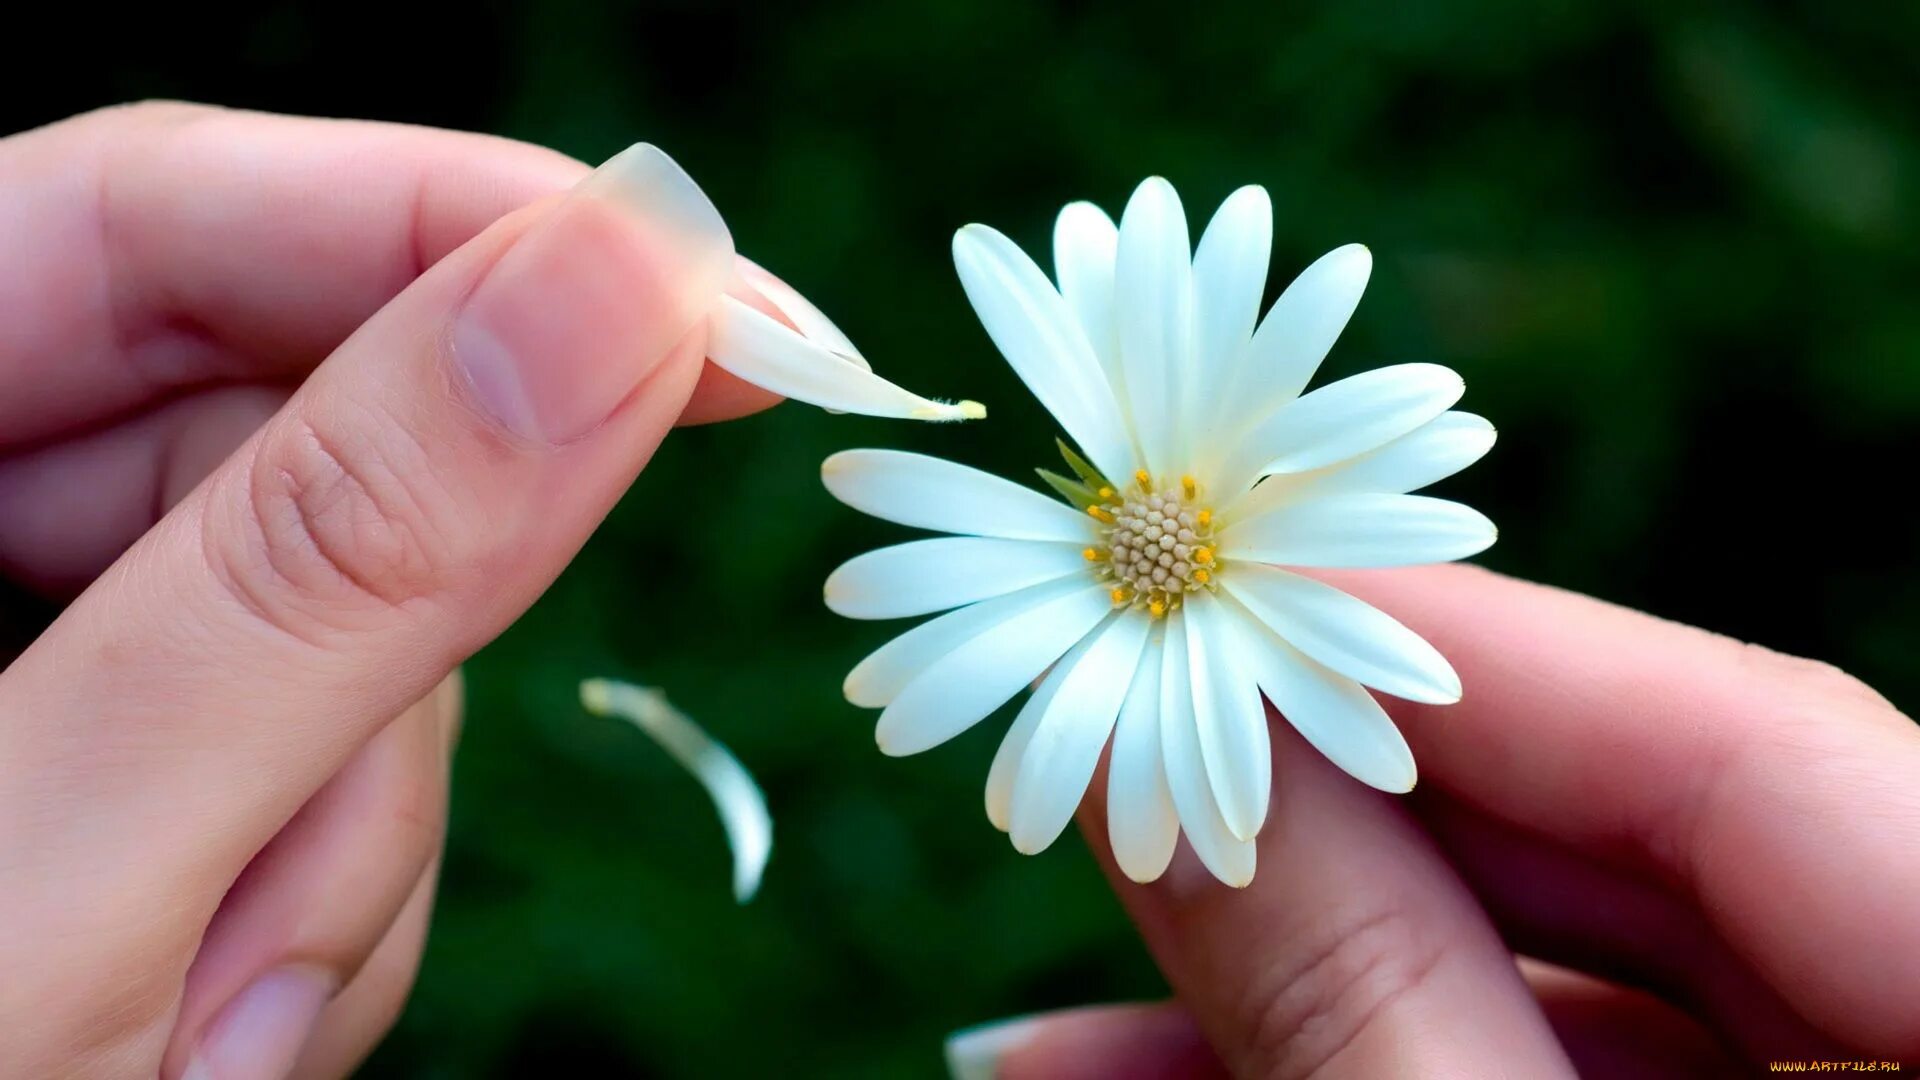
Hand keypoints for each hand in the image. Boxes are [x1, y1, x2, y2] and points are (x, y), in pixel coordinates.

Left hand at [0, 102, 780, 1076]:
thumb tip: (622, 291)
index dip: (469, 226)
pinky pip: (314, 758)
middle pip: (275, 455)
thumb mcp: (45, 890)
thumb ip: (327, 571)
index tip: (728, 320)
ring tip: (197, 1031)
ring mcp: (26, 655)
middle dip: (371, 682)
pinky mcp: (108, 761)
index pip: (169, 214)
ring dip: (333, 842)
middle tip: (293, 899)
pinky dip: (310, 901)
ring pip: (335, 637)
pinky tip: (205, 1020)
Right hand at [952, 565, 1919, 1077]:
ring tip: (1053, 1033)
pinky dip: (1381, 1078)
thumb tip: (1152, 783)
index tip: (1209, 581)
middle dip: (1336, 846)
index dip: (1462, 651)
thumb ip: (1365, 1011)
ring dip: (1311, 998)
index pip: (1758, 741)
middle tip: (1099, 797)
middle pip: (1650, 864)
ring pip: (1582, 1002)